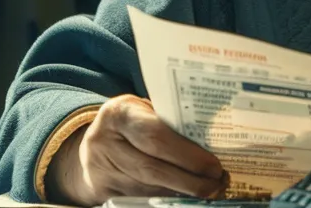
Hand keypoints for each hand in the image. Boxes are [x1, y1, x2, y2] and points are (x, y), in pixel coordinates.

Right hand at [48, 95, 227, 204]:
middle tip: (218, 183)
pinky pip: (141, 199)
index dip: (188, 155)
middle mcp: (105, 142)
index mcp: (119, 114)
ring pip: (149, 189)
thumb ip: (168, 121)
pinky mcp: (103, 191)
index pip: (156, 136)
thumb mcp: (143, 110)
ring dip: (183, 193)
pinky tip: (187, 197)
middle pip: (153, 169)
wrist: (93, 145)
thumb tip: (214, 138)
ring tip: (210, 190)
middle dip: (191, 180)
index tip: (214, 166)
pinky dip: (168, 199)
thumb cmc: (130, 123)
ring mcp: (100, 170)